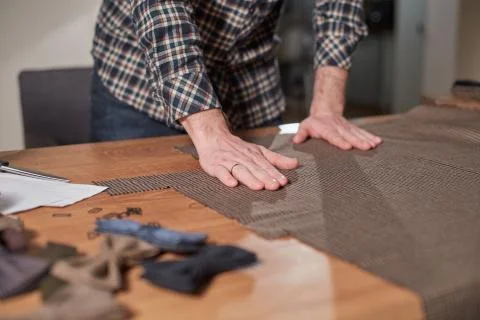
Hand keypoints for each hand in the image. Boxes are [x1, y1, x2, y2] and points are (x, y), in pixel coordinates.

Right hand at [181, 109, 297, 189]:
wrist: (213, 137)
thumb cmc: (238, 148)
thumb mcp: (259, 151)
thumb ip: (277, 159)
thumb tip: (296, 163)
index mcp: (253, 155)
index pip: (265, 165)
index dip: (274, 174)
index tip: (283, 182)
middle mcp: (242, 158)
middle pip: (255, 169)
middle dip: (265, 177)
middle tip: (275, 186)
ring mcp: (228, 162)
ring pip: (240, 170)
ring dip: (249, 178)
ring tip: (258, 186)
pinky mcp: (215, 166)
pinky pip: (221, 172)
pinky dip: (226, 177)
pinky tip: (232, 183)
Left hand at [299, 67, 381, 149]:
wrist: (325, 111)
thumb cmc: (314, 123)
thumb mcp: (305, 126)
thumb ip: (301, 133)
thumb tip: (296, 140)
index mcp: (326, 129)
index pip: (333, 136)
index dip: (340, 141)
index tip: (347, 146)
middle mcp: (338, 128)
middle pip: (349, 135)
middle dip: (358, 141)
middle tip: (367, 147)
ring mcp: (347, 127)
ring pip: (358, 133)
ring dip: (367, 139)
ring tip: (375, 145)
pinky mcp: (352, 128)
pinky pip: (362, 132)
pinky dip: (371, 136)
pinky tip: (378, 141)